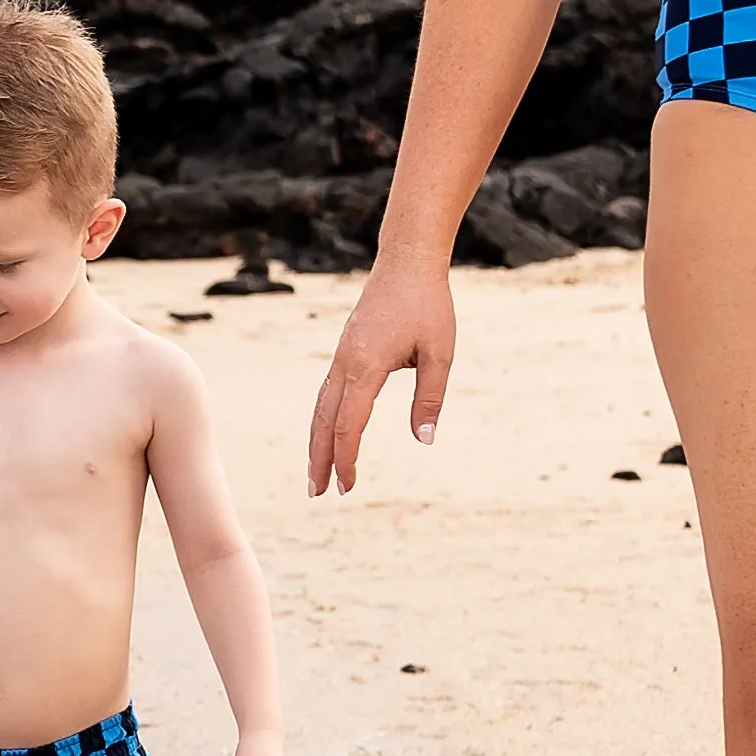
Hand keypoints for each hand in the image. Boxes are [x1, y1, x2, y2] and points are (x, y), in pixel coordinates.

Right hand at [300, 256, 453, 493]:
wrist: (407, 262)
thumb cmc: (428, 305)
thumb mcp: (440, 353)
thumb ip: (430, 398)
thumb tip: (424, 440)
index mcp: (367, 365)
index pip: (350, 424)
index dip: (347, 459)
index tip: (349, 487)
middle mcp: (345, 362)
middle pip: (324, 420)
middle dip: (319, 459)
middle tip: (317, 493)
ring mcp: (341, 355)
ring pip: (320, 406)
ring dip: (316, 441)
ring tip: (315, 473)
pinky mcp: (345, 350)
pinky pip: (327, 391)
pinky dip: (323, 419)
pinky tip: (327, 433)